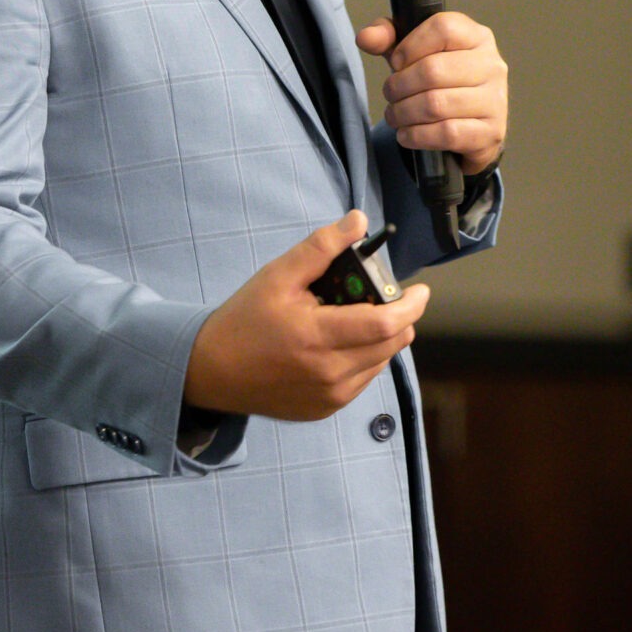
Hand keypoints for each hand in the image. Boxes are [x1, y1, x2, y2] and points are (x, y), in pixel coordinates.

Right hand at [184, 211, 430, 420]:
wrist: (211, 371)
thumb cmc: (245, 319)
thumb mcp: (278, 275)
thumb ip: (321, 247)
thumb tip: (358, 221)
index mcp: (318, 337)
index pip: (386, 324)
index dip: (411, 305)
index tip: (420, 290)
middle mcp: (330, 374)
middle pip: (391, 344)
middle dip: (397, 316)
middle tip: (380, 296)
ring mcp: (330, 397)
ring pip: (381, 362)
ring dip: (380, 337)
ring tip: (353, 317)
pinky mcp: (325, 410)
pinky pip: (363, 379)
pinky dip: (363, 357)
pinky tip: (338, 342)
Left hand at [356, 11, 507, 175]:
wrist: (471, 129)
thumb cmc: (442, 84)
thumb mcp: (415, 54)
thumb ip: (389, 38)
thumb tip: (366, 38)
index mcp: (477, 37)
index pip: (443, 28)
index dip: (410, 46)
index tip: (396, 62)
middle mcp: (492, 66)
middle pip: (433, 70)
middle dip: (399, 85)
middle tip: (390, 94)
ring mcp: (495, 100)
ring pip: (436, 104)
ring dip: (403, 112)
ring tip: (395, 115)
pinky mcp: (490, 132)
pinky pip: (446, 133)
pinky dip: (417, 135)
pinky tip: (407, 134)